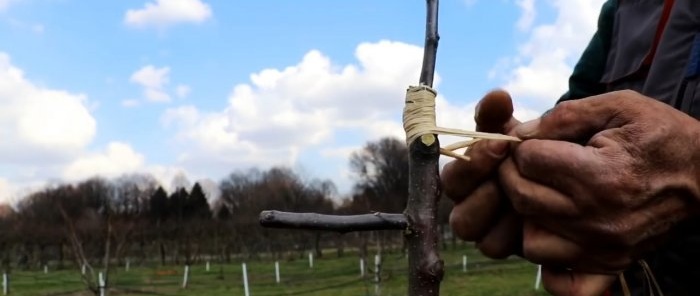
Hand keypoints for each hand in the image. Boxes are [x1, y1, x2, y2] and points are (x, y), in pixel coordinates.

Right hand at [441, 89, 522, 257]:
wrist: (559, 169)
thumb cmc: (529, 147)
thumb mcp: (514, 129)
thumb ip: (499, 115)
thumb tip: (498, 95)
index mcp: (463, 175)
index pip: (450, 177)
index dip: (471, 163)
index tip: (500, 144)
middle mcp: (467, 203)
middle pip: (454, 207)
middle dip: (481, 193)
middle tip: (510, 173)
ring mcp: (484, 227)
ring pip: (470, 231)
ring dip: (493, 212)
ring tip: (520, 194)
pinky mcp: (504, 244)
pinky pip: (494, 246)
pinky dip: (510, 231)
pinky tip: (535, 213)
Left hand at [500, 90, 699, 291]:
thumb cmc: (661, 136)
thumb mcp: (619, 107)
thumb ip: (565, 116)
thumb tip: (520, 133)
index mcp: (599, 175)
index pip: (528, 160)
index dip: (522, 145)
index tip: (532, 141)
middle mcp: (597, 217)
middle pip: (521, 198)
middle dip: (512, 174)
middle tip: (525, 164)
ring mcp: (603, 246)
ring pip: (531, 240)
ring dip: (527, 217)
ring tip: (542, 195)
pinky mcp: (610, 263)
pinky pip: (562, 281)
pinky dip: (550, 263)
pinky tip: (554, 234)